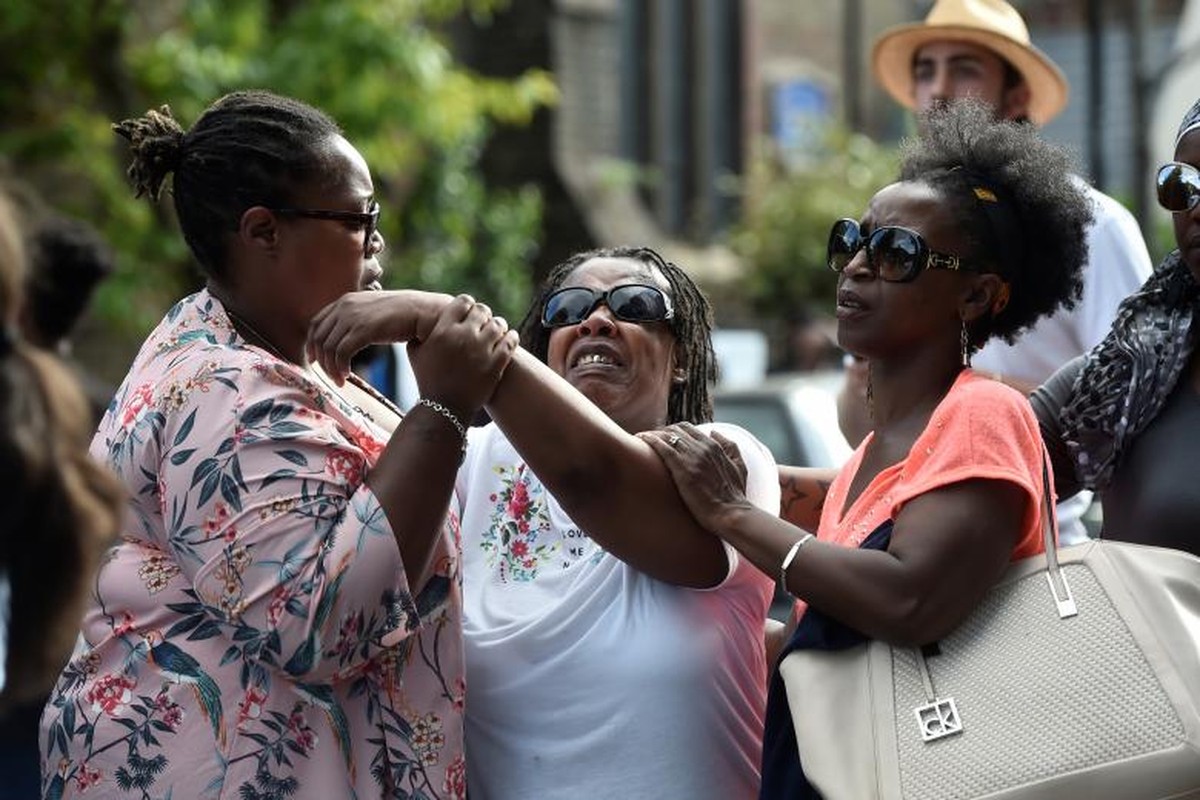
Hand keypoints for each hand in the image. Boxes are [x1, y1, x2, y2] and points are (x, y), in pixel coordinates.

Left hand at [306, 290, 452, 381]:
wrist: (423, 312)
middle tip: (330, 376)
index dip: (312, 344)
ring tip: (340, 380)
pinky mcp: (363, 330)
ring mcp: (353, 317)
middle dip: (321, 360)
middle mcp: (345, 306)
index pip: (316, 323)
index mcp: (345, 301)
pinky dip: (340, 367)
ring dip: (331, 368)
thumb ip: (355, 321)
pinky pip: (341, 352)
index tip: (315, 360)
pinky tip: (347, 375)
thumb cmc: (402, 316)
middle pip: (319, 337)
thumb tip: (344, 340)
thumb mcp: (371, 314)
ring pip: (328, 347)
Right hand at [408, 295, 518, 422]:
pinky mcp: (496, 364)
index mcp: (443, 330)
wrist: (444, 408)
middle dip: (484, 315)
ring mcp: (481, 350)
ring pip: (498, 324)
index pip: (463, 302)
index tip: (470, 313)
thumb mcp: (415, 355)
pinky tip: (509, 339)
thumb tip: (423, 325)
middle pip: (483, 311)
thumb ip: (419, 335)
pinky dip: (511, 338)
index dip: (468, 305)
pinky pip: (510, 341)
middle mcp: (463, 336)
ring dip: (499, 326)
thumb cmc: (428, 381)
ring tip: (497, 332)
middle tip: (484, 323)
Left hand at [639, 422, 753, 531]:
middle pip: (676, 430)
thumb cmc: (734, 496)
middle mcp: (702, 447)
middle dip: (661, 431)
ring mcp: (692, 456)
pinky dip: (650, 439)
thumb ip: (730, 447)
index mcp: (714, 446)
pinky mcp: (682, 468)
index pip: (689, 429)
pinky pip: (662, 446)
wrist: (730, 514)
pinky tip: (641, 438)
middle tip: (650, 438)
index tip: (664, 437)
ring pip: (667, 435)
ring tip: (641, 438)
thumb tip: (714, 432)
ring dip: (653, 433)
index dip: (674, 431)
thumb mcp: (739, 467)